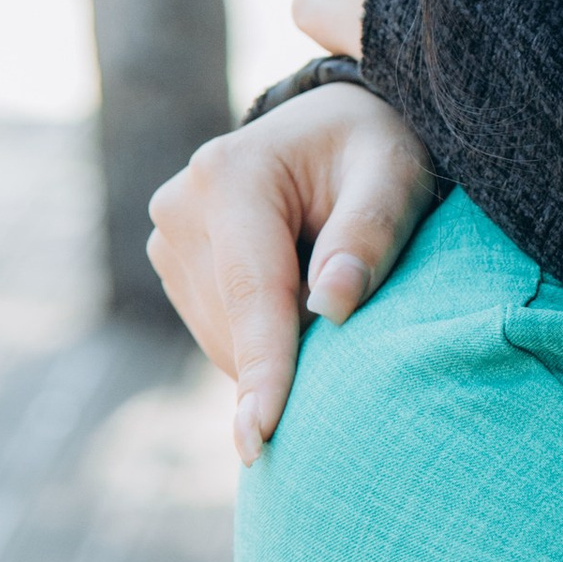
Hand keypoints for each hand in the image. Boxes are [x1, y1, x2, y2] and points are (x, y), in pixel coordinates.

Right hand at [146, 86, 438, 458]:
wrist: (334, 124)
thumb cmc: (374, 148)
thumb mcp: (394, 176)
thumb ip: (370, 235)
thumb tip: (332, 309)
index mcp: (230, 176)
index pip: (253, 295)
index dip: (264, 370)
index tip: (259, 438)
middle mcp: (180, 206)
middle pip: (238, 325)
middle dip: (298, 349)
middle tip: (365, 308)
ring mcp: (168, 238)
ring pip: (226, 338)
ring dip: (282, 341)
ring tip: (328, 283)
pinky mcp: (173, 265)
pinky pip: (223, 332)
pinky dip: (267, 335)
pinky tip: (300, 295)